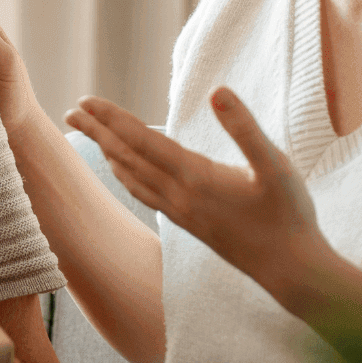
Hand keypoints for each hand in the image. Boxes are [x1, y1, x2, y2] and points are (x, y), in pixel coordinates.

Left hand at [65, 87, 329, 291]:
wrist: (290, 271)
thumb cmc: (288, 216)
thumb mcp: (275, 165)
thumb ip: (245, 128)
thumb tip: (218, 91)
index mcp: (196, 177)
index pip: (143, 141)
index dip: (113, 118)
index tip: (87, 100)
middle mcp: (180, 196)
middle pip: (128, 157)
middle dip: (99, 131)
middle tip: (71, 109)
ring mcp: (181, 212)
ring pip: (133, 177)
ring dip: (108, 152)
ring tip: (90, 133)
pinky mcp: (189, 223)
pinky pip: (145, 195)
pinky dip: (127, 176)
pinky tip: (124, 171)